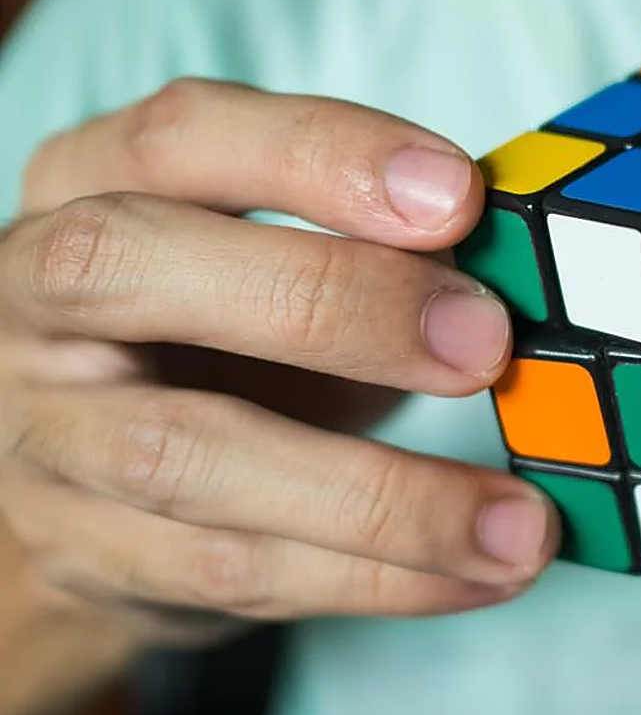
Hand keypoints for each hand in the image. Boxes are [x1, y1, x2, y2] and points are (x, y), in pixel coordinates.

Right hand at [0, 79, 559, 649]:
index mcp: (92, 182)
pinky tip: (479, 572)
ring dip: (382, 501)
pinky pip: (232, 573)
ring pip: (191, 459)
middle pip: (141, 269)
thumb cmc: (214, 333)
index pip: (185, 135)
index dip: (323, 158)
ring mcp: (44, 430)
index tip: (462, 198)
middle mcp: (39, 295)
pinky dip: (376, 579)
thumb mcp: (271, 257)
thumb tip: (509, 272)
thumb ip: (366, 247)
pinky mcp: (81, 549)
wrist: (89, 470)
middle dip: (334, 303)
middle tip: (485, 347)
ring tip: (518, 527)